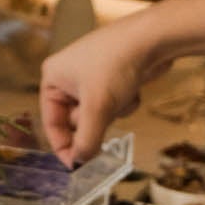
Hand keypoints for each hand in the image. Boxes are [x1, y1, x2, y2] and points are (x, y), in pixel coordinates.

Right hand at [39, 27, 167, 165]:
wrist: (153, 37)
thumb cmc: (116, 65)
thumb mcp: (97, 108)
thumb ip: (86, 141)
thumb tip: (79, 164)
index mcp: (53, 78)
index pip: (51, 123)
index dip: (64, 146)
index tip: (77, 167)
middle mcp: (68, 76)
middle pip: (75, 121)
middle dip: (94, 122)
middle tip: (105, 119)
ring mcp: (91, 75)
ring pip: (96, 114)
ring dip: (111, 113)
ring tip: (121, 97)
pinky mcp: (112, 76)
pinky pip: (112, 104)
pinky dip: (123, 103)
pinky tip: (133, 89)